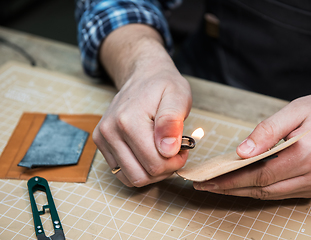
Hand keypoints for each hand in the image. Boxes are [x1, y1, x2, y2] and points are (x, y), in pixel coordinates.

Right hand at [93, 25, 191, 186]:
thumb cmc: (163, 86)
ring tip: (162, 153)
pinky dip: (138, 169)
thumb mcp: (178, 96)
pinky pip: (121, 172)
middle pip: (141, 176)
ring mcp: (103, 138)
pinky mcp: (101, 142)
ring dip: (151, 172)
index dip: (175, 162)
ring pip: (130, 178)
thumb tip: (168, 150)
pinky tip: (149, 154)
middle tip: (174, 152)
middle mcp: (110, 131)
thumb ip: (172, 122)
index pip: (155, 164)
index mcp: (129, 120)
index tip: (183, 148)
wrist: (143, 76)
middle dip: (163, 169)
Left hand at [194, 92, 310, 198]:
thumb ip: (267, 131)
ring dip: (241, 191)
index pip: (260, 174)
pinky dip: (258, 189)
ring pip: (269, 194)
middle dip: (230, 188)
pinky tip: (241, 184)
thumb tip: (241, 151)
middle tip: (204, 185)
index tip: (208, 179)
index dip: (230, 179)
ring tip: (217, 185)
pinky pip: (280, 193)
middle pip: (262, 188)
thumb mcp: (294, 110)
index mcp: (307, 154)